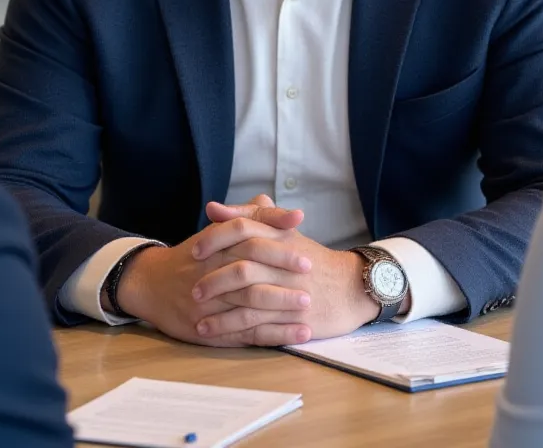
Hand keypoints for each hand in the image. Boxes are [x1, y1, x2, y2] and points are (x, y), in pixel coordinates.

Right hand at [113, 196, 313, 346]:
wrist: (151, 285)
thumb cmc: (192, 256)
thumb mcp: (215, 232)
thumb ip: (245, 216)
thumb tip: (271, 199)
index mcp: (214, 245)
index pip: (246, 236)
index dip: (274, 238)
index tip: (301, 237)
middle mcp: (210, 273)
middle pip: (249, 270)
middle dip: (281, 272)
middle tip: (309, 272)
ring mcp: (210, 304)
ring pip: (248, 304)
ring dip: (281, 305)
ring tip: (309, 307)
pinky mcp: (211, 329)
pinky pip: (247, 333)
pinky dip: (276, 335)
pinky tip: (299, 335)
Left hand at [191, 201, 380, 341]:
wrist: (351, 287)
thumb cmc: (312, 259)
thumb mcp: (285, 233)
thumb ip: (250, 217)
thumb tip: (214, 208)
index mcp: (281, 237)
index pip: (243, 230)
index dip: (216, 239)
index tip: (194, 250)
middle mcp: (284, 263)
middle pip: (242, 267)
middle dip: (213, 279)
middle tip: (191, 287)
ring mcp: (289, 291)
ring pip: (247, 300)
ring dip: (218, 310)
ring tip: (195, 315)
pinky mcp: (293, 318)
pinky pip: (257, 326)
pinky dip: (231, 330)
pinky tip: (212, 333)